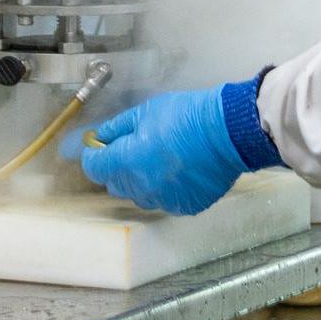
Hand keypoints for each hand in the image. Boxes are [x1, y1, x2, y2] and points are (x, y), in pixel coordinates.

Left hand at [62, 88, 247, 215]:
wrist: (227, 132)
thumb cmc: (186, 116)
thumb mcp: (146, 112)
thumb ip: (116, 129)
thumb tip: (95, 138)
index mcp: (128, 162)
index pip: (94, 168)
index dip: (93, 156)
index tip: (98, 147)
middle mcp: (142, 188)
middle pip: (115, 183)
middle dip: (117, 166)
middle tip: (134, 147)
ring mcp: (164, 201)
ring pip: (138, 195)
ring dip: (140, 180)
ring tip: (159, 157)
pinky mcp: (184, 207)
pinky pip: (163, 200)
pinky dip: (164, 188)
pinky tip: (177, 169)